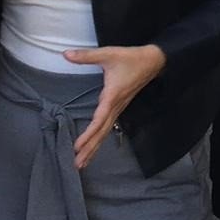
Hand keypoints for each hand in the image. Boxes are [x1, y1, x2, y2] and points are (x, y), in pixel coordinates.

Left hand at [60, 43, 165, 168]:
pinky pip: (108, 126)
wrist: (153, 61)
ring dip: (94, 148)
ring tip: (83, 163)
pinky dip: (99, 138)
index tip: (77, 147)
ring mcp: (119, 108)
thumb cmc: (131, 58)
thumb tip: (66, 54)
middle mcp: (116, 107)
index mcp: (112, 97)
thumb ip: (87, 56)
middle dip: (89, 149)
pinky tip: (94, 145)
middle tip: (77, 165)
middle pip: (102, 133)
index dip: (88, 135)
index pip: (98, 120)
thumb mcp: (108, 54)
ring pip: (105, 132)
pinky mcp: (120, 107)